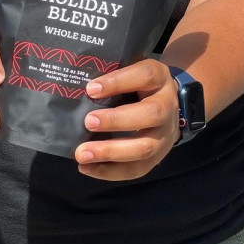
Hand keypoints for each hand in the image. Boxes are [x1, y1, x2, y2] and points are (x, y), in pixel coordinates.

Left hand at [75, 58, 179, 180]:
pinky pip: (137, 169)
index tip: (91, 89)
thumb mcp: (131, 71)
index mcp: (159, 78)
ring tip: (82, 154)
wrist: (166, 106)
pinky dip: (110, 172)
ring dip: (111, 152)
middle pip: (151, 114)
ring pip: (145, 147)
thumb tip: (75, 84)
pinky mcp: (158, 157)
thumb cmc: (138, 85)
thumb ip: (111, 74)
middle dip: (117, 120)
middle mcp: (167, 106)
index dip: (119, 81)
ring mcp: (166, 134)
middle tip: (88, 122)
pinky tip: (87, 168)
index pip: (145, 75)